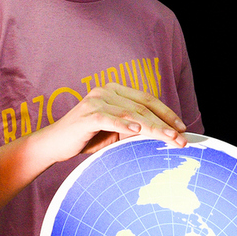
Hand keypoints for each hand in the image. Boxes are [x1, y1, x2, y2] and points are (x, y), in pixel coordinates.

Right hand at [36, 83, 188, 161]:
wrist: (54, 144)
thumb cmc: (86, 138)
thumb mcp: (115, 132)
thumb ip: (133, 127)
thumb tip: (161, 133)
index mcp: (114, 91)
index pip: (146, 100)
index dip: (166, 112)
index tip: (182, 127)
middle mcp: (105, 91)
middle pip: (142, 107)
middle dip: (164, 124)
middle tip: (181, 138)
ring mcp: (95, 101)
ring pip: (131, 114)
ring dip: (153, 127)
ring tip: (169, 138)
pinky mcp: (87, 115)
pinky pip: (110, 119)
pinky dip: (125, 124)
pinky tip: (139, 129)